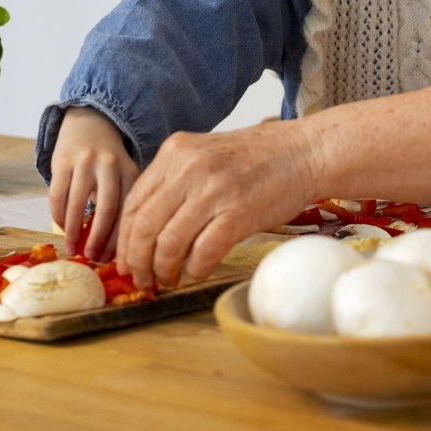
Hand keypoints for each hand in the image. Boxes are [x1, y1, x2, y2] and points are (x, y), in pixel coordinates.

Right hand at [48, 107, 139, 260]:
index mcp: (132, 172)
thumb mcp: (124, 177)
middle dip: (99, 239)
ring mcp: (85, 161)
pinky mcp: (62, 160)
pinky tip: (63, 227)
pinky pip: (57, 194)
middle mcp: (111, 165)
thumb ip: (121, 205)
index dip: (121, 239)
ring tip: (72, 250)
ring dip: (74, 232)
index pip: (129, 211)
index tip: (113, 260)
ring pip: (78, 203)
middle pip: (108, 209)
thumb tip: (111, 251)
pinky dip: (59, 215)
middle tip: (91, 259)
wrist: (90, 123)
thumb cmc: (109, 163)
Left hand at [115, 122, 314, 288]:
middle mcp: (189, 168)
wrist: (306, 151)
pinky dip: (195, 268)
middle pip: (144, 226)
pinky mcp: (238, 213)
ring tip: (169, 279)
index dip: (124, 239)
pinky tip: (198, 271)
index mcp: (176, 151)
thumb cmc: (260, 158)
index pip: (134, 203)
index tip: (126, 260)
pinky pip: (203, 252)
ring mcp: (214, 190)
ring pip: (168, 243)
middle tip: (143, 279)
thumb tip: (146, 227)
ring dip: (164, 270)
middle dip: (138, 261)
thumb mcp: (207, 154)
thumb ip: (176, 181)